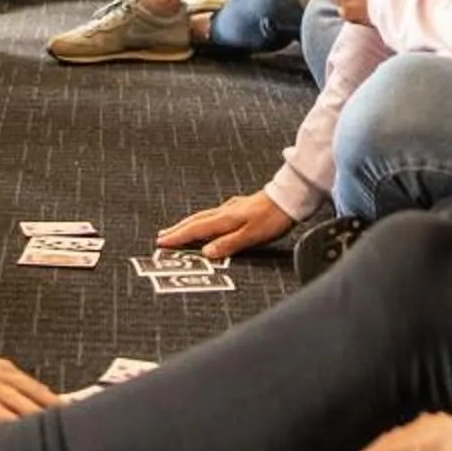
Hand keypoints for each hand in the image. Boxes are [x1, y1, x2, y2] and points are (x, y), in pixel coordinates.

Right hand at [0, 328, 58, 421]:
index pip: (13, 373)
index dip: (35, 387)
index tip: (53, 399)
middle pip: (20, 381)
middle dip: (46, 398)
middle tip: (70, 413)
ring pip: (9, 392)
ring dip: (34, 408)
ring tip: (55, 422)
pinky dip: (3, 416)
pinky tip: (15, 428)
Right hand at [157, 190, 294, 259]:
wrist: (290, 197)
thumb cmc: (273, 218)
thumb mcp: (251, 236)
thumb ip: (228, 245)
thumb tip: (206, 253)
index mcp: (225, 218)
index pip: (195, 229)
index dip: (178, 237)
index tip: (162, 242)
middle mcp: (225, 211)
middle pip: (195, 221)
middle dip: (177, 229)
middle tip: (162, 236)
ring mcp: (232, 208)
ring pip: (203, 217)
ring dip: (187, 224)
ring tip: (177, 230)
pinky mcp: (239, 207)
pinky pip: (213, 215)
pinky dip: (202, 221)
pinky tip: (205, 223)